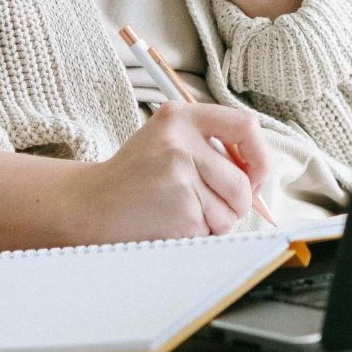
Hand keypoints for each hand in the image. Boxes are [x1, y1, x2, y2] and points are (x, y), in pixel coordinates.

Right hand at [66, 101, 270, 242]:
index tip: (253, 175)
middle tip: (212, 206)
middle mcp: (180, 141)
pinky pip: (211, 230)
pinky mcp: (179, 209)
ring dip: (215, 222)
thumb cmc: (135, 176)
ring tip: (183, 212)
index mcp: (181, 117)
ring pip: (231, 211)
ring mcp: (179, 176)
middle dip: (237, 204)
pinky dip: (198, 235)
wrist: (91, 205)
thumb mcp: (168, 140)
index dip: (259, 155)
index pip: (245, 125)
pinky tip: (171, 223)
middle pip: (242, 181)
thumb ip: (210, 146)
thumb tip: (259, 175)